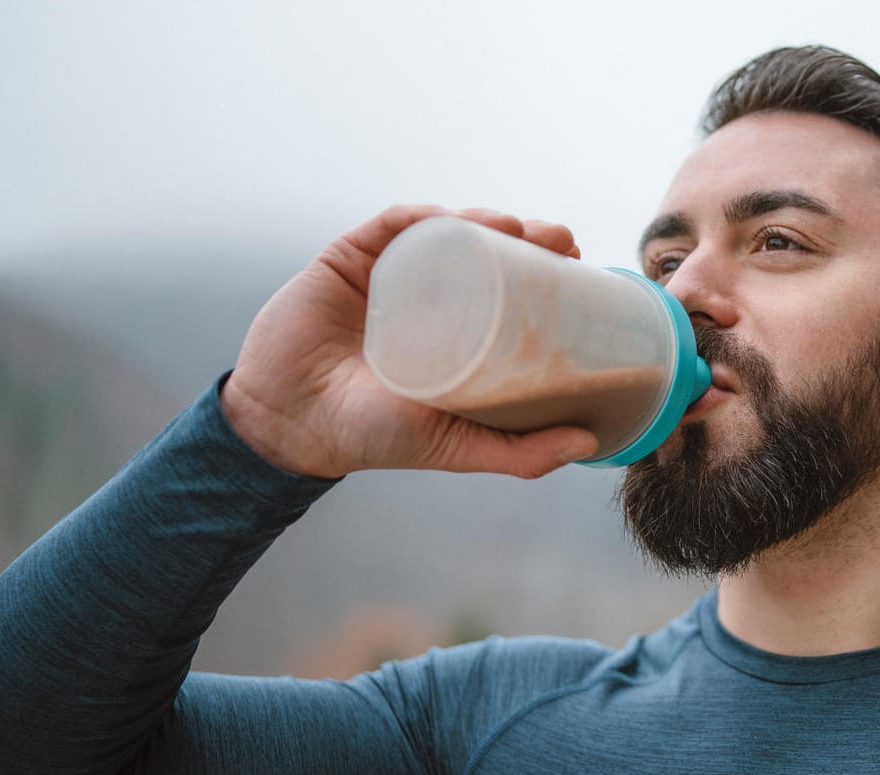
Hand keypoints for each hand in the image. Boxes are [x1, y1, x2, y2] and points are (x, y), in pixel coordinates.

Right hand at [221, 205, 597, 478]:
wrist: (291, 425)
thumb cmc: (373, 436)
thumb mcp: (458, 445)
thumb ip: (519, 453)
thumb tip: (589, 442)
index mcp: (454, 332)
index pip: (509, 290)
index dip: (546, 273)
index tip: (581, 266)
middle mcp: (426, 297)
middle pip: (485, 254)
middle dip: (527, 239)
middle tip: (562, 241)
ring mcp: (388, 275)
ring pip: (444, 233)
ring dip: (484, 220)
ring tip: (519, 226)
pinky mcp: (348, 259)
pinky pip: (390, 226)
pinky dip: (424, 217)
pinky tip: (454, 218)